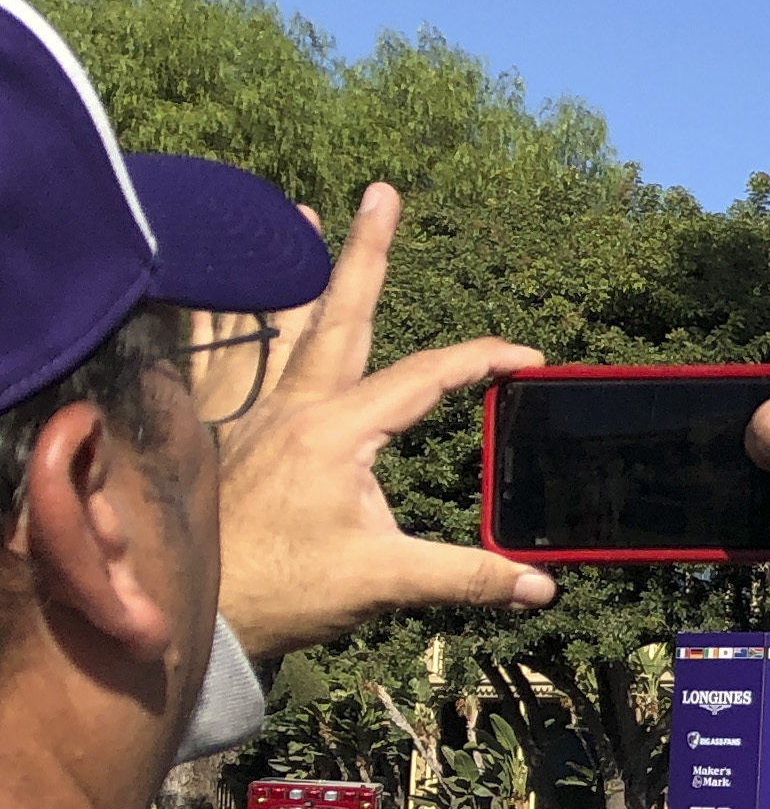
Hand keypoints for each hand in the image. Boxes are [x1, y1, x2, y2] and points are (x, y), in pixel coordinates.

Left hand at [218, 185, 555, 658]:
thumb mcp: (384, 582)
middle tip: (380, 193)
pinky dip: (221, 317)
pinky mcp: (220, 433)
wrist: (191, 615)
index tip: (528, 358)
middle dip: (364, 251)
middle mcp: (290, 408)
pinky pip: (215, 357)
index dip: (483, 360)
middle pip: (338, 314)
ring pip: (272, 323)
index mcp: (337, 432)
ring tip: (297, 214)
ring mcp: (247, 415)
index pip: (428, 376)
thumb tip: (540, 586)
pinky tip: (214, 291)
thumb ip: (465, 575)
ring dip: (290, 268)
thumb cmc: (283, 592)